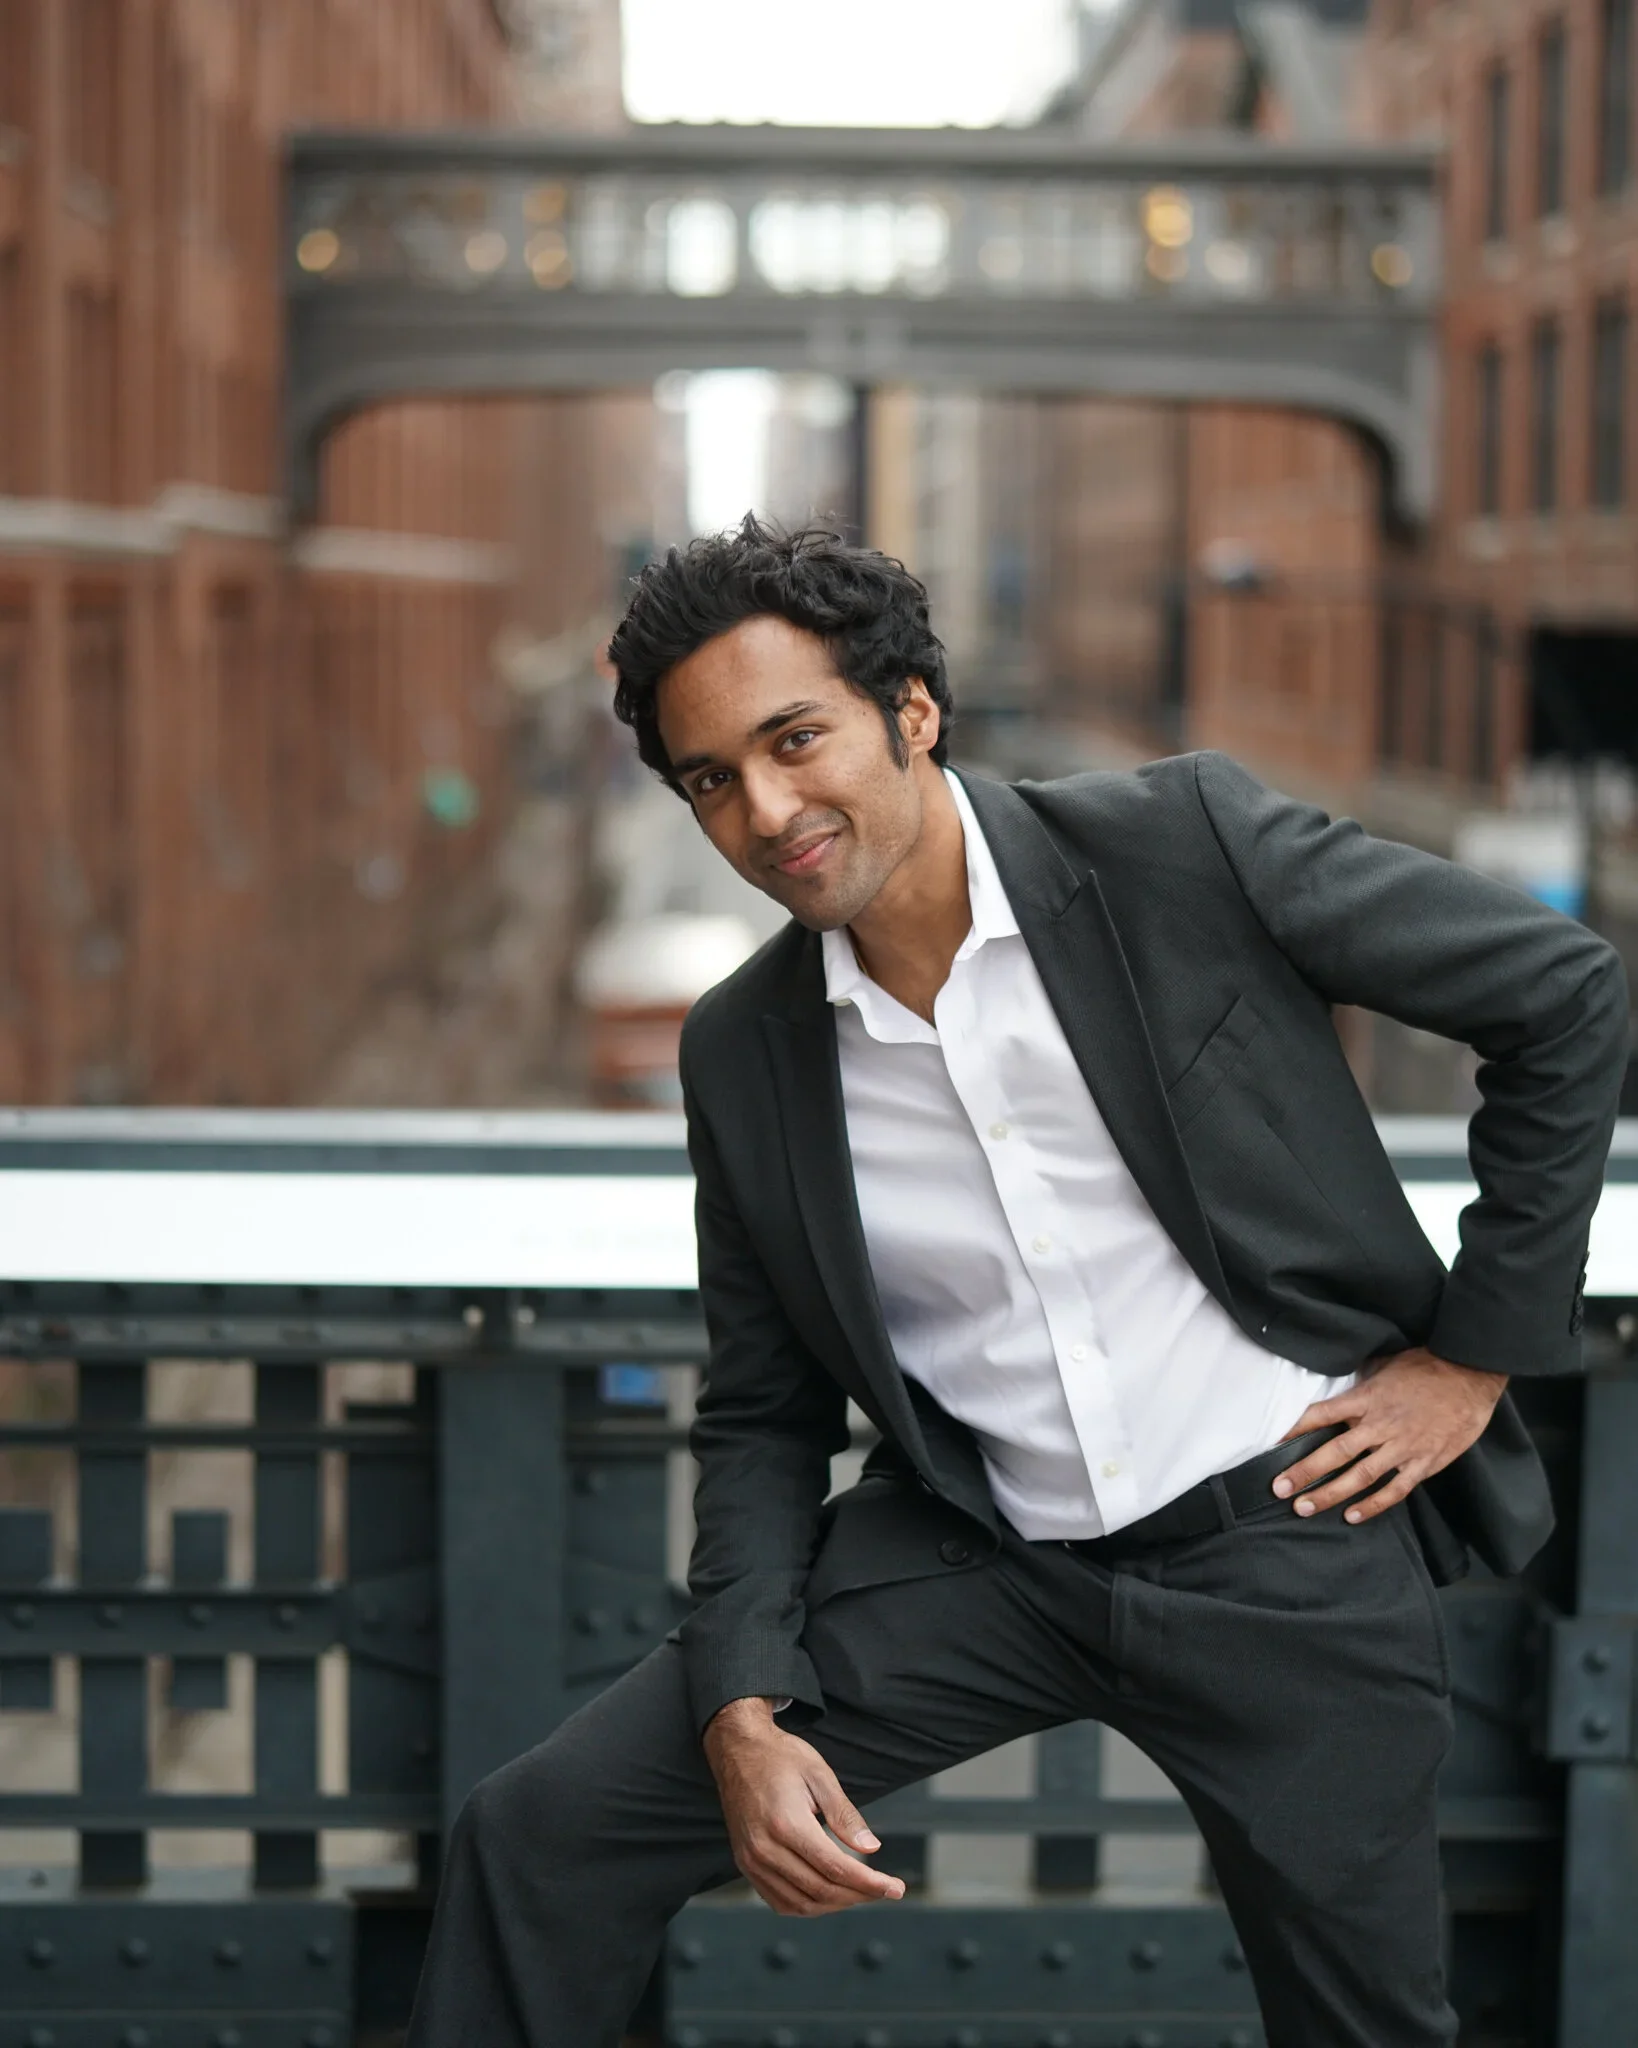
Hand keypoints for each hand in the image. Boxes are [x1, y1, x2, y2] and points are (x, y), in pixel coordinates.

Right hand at [703, 1697, 904, 1915]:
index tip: (895, 1889)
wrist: (737, 1750)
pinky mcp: (745, 1865)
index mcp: (786, 1824)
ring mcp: (751, 1861)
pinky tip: (828, 1895)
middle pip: (821, 1890)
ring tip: (861, 1892)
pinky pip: (780, 1902)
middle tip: (885, 1890)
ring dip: (836, 1904)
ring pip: (801, 1903)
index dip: (869, 1883)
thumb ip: (845, 1815)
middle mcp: (764, 1849)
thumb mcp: (819, 1775)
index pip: (836, 1868)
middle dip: (860, 1895)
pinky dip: (809, 1906)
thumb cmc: (780, 1757)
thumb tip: (872, 1848)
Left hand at [1273, 1347, 1507, 1525]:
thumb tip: (1341, 1388)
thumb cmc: (1427, 1366)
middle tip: (1279, 1488)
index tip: (1272, 1444)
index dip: (1295, 1429)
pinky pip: (1395, 1489)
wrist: (1471, 1376)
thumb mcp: (1386, 1365)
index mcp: (1367, 1399)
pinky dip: (1373, 1505)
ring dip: (1330, 1494)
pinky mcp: (1424, 1463)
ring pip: (1360, 1476)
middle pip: (1334, 1452)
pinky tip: (1352, 1516)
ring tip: (1304, 1508)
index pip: (1321, 1414)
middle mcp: (1379, 1425)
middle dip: (1304, 1471)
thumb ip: (1362, 1383)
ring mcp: (1402, 1447)